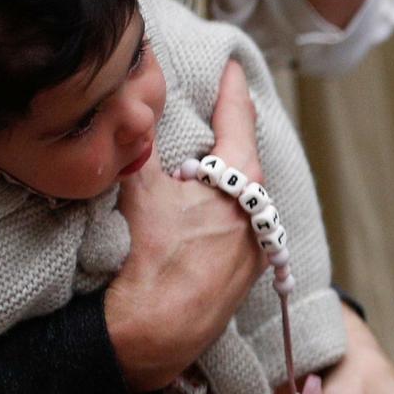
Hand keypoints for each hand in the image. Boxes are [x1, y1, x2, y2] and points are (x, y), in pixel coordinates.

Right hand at [107, 61, 267, 392]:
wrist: (161, 327)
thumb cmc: (155, 256)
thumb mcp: (141, 188)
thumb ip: (139, 144)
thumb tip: (132, 106)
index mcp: (242, 181)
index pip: (239, 119)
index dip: (231, 89)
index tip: (231, 66)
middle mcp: (260, 210)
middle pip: (244, 159)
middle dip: (227, 136)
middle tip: (215, 108)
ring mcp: (257, 243)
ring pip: (242, 196)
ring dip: (222, 179)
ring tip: (200, 164)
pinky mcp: (248, 271)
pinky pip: (238, 226)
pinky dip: (222, 210)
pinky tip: (200, 213)